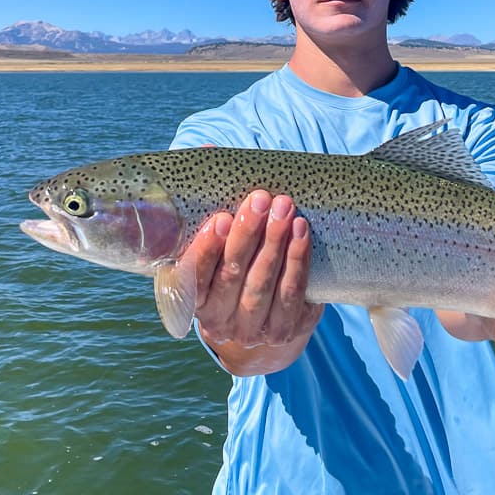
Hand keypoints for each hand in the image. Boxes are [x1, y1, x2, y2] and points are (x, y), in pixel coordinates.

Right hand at [179, 190, 322, 374]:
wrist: (264, 318)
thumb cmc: (235, 268)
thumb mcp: (215, 252)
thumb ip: (211, 223)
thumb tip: (212, 163)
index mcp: (194, 301)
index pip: (194, 277)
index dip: (207, 249)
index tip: (221, 219)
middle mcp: (219, 322)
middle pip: (232, 275)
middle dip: (248, 234)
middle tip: (260, 200)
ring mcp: (251, 330)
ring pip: (263, 285)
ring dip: (275, 243)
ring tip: (284, 210)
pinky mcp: (283, 331)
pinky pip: (291, 294)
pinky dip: (297, 261)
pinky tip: (300, 233)